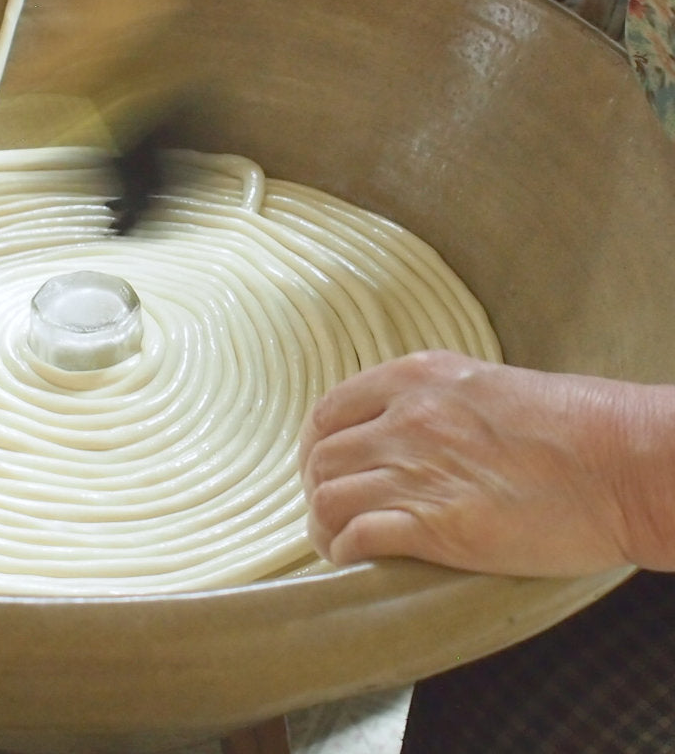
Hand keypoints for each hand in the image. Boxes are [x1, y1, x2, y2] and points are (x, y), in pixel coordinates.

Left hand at [297, 349, 670, 576]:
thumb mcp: (483, 387)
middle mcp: (405, 419)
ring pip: (328, 498)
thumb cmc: (573, 426)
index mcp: (415, 379)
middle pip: (321, 458)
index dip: (316, 448)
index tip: (323, 470)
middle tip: (331, 515)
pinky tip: (357, 561)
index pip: (328, 412)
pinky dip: (345, 552)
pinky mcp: (436, 525)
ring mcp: (417, 469)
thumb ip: (433, 404)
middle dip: (317, 490)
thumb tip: (401, 433)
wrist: (623, 463)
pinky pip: (357, 537)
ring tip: (337, 545)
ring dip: (324, 528)